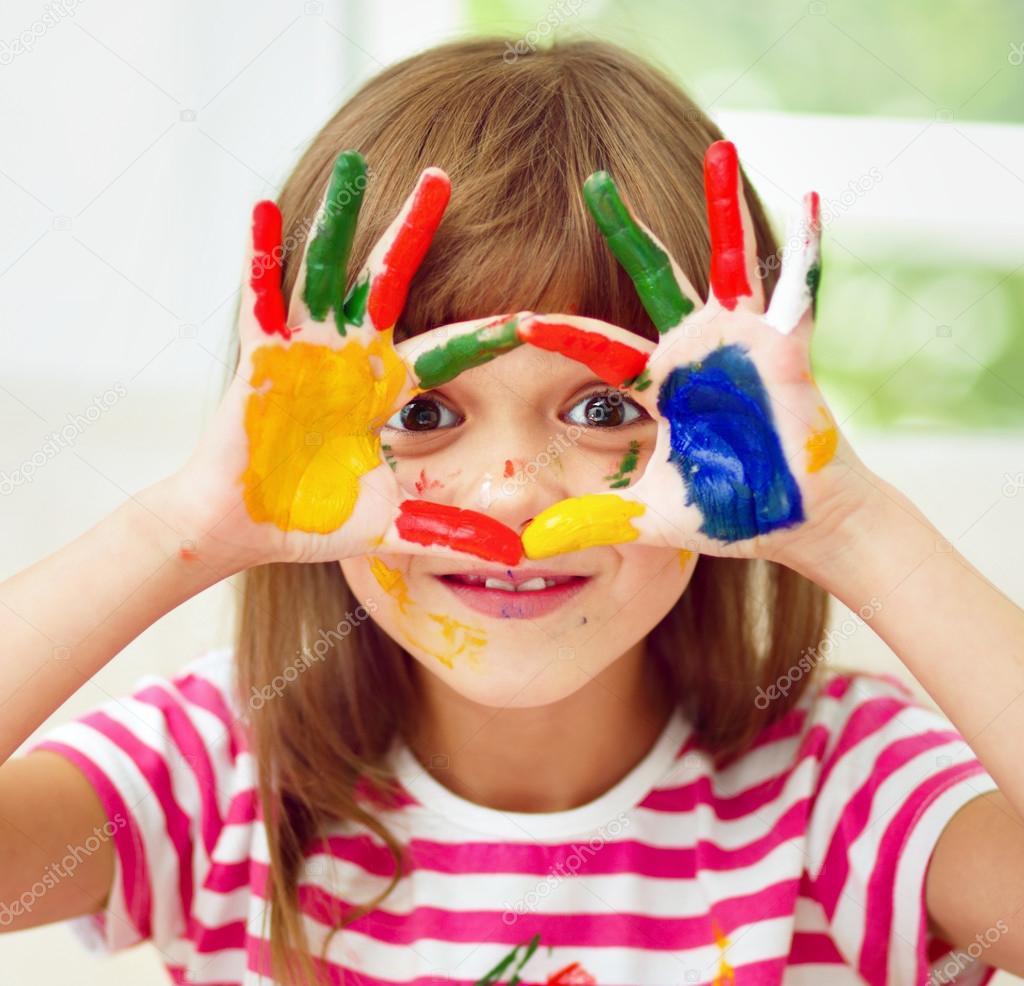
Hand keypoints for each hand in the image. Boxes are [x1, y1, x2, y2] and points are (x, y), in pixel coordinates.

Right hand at [176, 150, 530, 568]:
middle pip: (389, 280)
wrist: (245, 526)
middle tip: (443, 175)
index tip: (535, 314)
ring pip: (325, 272)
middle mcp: (351, 356)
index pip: (450, 351)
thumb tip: (515, 557)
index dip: (489, 334)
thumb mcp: (393, 529)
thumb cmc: (316, 520)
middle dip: (414, 230)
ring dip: (337, 220)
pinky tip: (261, 208)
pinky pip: (260, 299)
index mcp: (388, 390)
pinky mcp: (260, 356)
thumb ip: (451, 536)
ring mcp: (304, 349)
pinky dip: (260, 257)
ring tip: (353, 166)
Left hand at [517, 139, 871, 564]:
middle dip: (624, 228)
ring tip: (720, 148)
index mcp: (654, 382)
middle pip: (651, 275)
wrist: (797, 517)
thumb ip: (590, 523)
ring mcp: (740, 341)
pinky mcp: (784, 347)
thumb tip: (523, 551)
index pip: (592, 346)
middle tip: (593, 178)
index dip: (553, 333)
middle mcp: (692, 349)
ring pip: (724, 262)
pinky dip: (809, 252)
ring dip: (721, 207)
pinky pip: (798, 292)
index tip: (508, 317)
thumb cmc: (730, 509)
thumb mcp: (650, 515)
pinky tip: (818, 203)